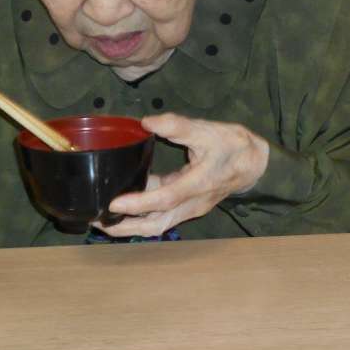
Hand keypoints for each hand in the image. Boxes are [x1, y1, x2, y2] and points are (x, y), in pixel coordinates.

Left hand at [99, 113, 269, 237]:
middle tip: (96, 221)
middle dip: (126, 228)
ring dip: (130, 227)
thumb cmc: (232, 145)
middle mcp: (193, 202)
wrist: (254, 163)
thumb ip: (178, 125)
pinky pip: (162, 217)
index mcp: (199, 183)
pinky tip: (122, 209)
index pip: (166, 198)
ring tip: (102, 221)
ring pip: (158, 225)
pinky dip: (141, 217)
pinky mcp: (187, 206)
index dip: (139, 203)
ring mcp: (191, 207)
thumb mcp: (208, 130)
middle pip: (158, 224)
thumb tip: (146, 122)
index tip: (114, 203)